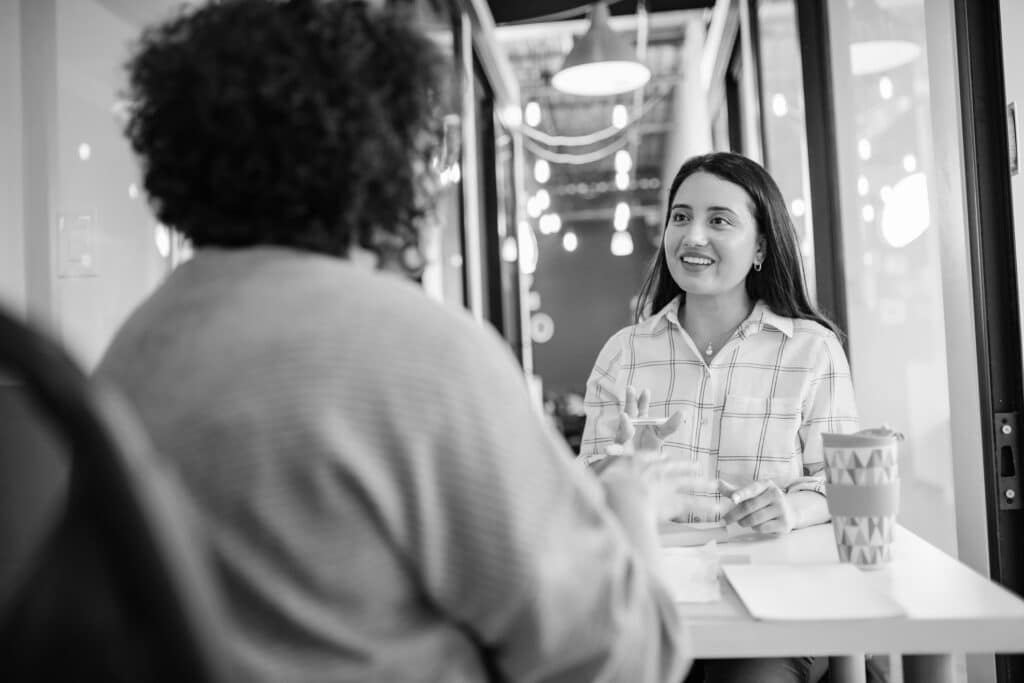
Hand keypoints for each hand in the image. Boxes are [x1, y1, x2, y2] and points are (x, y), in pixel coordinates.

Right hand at [599, 455, 718, 522]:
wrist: (619, 495)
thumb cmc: (603, 485)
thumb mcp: (593, 475)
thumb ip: (591, 473)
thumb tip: (578, 471)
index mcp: (635, 461)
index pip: (651, 458)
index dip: (659, 460)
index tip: (666, 460)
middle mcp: (654, 469)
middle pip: (674, 467)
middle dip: (686, 467)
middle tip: (697, 466)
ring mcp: (666, 484)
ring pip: (689, 482)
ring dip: (703, 483)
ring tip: (715, 484)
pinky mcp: (675, 501)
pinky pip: (694, 505)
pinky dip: (708, 507)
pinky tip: (718, 508)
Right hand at [607, 386, 682, 454]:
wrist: (639, 465)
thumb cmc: (648, 446)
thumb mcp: (661, 434)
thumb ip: (670, 425)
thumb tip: (682, 412)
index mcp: (639, 421)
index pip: (640, 407)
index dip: (642, 400)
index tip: (646, 391)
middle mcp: (629, 427)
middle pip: (629, 412)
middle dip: (629, 401)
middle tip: (630, 388)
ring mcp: (623, 439)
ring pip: (622, 430)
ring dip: (623, 423)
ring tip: (624, 415)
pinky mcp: (619, 454)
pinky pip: (614, 451)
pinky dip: (611, 450)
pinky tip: (608, 449)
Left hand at [719, 479, 796, 533]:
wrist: (790, 511)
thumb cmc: (764, 501)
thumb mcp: (752, 493)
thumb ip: (734, 490)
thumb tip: (718, 483)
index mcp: (766, 484)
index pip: (751, 489)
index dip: (741, 493)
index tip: (733, 499)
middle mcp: (775, 494)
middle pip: (749, 507)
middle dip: (734, 515)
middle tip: (725, 520)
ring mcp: (781, 509)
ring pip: (755, 519)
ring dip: (744, 522)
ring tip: (744, 521)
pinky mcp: (784, 523)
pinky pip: (762, 528)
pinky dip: (755, 528)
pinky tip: (757, 525)